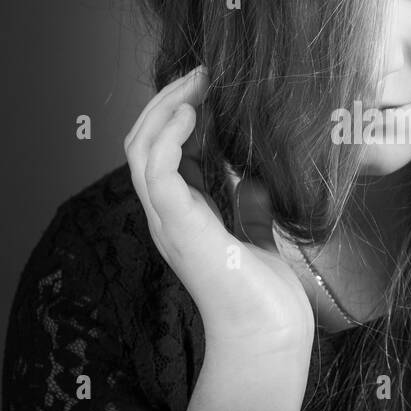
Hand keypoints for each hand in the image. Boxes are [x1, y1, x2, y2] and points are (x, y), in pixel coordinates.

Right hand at [124, 66, 313, 351]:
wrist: (269, 337)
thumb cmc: (265, 299)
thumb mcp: (257, 239)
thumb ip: (250, 210)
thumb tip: (256, 180)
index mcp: (183, 214)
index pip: (164, 150)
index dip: (181, 113)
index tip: (212, 86)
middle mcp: (169, 214)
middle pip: (143, 141)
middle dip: (168, 100)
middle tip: (201, 74)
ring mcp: (170, 221)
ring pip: (141, 149)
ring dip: (165, 108)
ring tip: (196, 85)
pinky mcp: (181, 227)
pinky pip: (156, 171)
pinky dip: (169, 135)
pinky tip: (194, 113)